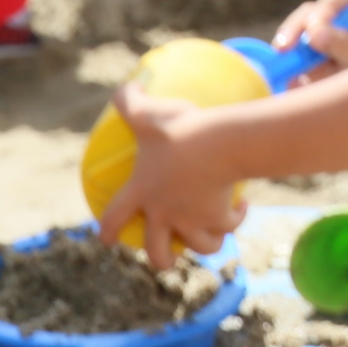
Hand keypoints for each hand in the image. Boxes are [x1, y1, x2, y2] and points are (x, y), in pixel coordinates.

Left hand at [95, 83, 244, 268]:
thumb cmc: (181, 129)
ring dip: (206, 243)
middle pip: (158, 252)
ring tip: (212, 232)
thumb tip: (127, 86)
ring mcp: (192, 220)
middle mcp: (165, 214)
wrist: (220, 143)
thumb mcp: (149, 113)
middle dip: (162, 260)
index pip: (114, 218)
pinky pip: (229, 227)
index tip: (106, 240)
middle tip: (168, 255)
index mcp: (141, 193)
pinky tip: (241, 208)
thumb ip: (130, 101)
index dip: (107, 231)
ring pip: (200, 246)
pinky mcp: (219, 218)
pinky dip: (235, 221)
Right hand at [271, 0, 347, 84]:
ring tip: (281, 58)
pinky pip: (284, 52)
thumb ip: (346, 44)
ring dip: (286, 42)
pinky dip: (280, 60)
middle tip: (286, 47)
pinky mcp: (297, 53)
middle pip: (308, 11)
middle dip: (296, 27)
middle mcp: (332, 15)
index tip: (316, 26)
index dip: (327, 5)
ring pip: (292, 30)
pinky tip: (281, 71)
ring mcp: (311, 34)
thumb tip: (314, 33)